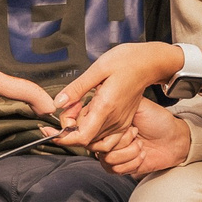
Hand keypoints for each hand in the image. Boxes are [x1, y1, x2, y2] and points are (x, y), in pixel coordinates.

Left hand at [53, 42, 188, 149]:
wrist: (150, 63)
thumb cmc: (127, 61)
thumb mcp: (98, 68)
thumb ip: (77, 88)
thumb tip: (58, 103)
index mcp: (106, 107)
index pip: (82, 138)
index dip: (64, 138)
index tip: (52, 130)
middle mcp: (115, 120)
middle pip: (86, 139)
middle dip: (70, 127)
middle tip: (70, 103)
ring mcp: (121, 123)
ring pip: (94, 139)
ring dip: (81, 128)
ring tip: (79, 106)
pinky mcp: (123, 122)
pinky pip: (105, 136)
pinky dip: (93, 129)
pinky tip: (90, 111)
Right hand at [94, 100, 194, 176]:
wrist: (174, 140)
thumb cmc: (158, 121)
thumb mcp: (139, 105)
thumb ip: (118, 101)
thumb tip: (101, 91)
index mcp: (107, 120)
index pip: (89, 129)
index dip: (107, 131)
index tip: (127, 126)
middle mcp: (106, 136)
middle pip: (97, 146)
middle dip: (122, 141)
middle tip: (136, 133)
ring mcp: (112, 151)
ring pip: (107, 159)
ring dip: (130, 152)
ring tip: (141, 144)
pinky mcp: (120, 166)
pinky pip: (116, 170)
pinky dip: (133, 162)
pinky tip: (142, 154)